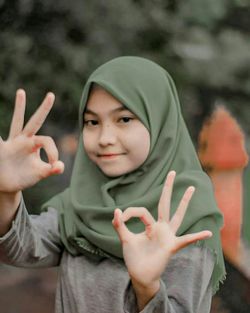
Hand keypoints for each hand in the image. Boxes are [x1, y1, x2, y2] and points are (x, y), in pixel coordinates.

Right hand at [0, 89, 63, 192]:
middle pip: (35, 121)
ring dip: (20, 107)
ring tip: (22, 92)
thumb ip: (51, 169)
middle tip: (52, 95)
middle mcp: (24, 139)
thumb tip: (60, 167)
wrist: (9, 185)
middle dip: (44, 109)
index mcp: (35, 144)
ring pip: (17, 122)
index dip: (53, 151)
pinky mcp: (2, 150)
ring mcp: (12, 142)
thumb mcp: (40, 173)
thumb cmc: (25, 176)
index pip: (47, 140)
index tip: (54, 164)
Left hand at [112, 171, 211, 288]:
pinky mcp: (171, 246)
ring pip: (177, 215)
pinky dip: (196, 237)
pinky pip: (186, 240)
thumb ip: (120, 225)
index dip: (130, 213)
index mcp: (150, 225)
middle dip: (168, 188)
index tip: (121, 219)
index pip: (142, 211)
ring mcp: (167, 235)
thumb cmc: (134, 257)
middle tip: (173, 172)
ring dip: (184, 201)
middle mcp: (161, 227)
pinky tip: (207, 233)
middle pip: (165, 203)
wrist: (139, 274)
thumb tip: (116, 210)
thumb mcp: (125, 238)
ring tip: (191, 187)